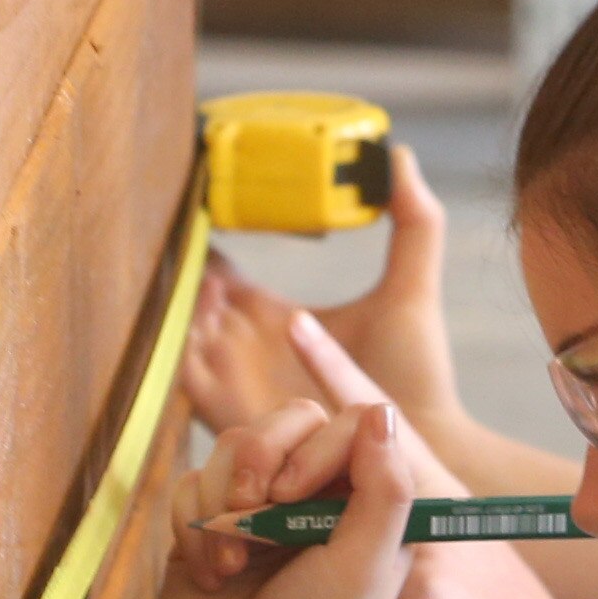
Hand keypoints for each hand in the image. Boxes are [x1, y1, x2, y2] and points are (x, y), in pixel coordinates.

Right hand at [153, 394, 434, 598]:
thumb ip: (384, 488)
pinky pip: (189, 484)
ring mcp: (256, 514)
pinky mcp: (204, 530)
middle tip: (256, 517)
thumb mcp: (364, 566)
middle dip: (260, 461)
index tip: (295, 497)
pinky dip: (192, 528)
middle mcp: (313, 503)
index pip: (348, 424)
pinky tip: (210, 578)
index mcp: (366, 508)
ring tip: (232, 566)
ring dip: (223, 505)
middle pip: (287, 420)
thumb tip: (381, 410)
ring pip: (230, 446)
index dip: (315, 447)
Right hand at [183, 146, 471, 439]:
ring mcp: (239, 382)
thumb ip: (412, 221)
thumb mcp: (411, 287)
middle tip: (179, 240)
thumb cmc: (417, 378)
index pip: (220, 275)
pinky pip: (188, 382)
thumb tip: (396, 155)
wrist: (422, 443)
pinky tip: (203, 324)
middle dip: (175, 270)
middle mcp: (250, 348)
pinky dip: (181, 351)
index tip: (188, 201)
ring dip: (180, 307)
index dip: (199, 243)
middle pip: (188, 302)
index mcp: (279, 318)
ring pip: (181, 336)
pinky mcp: (236, 415)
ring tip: (206, 283)